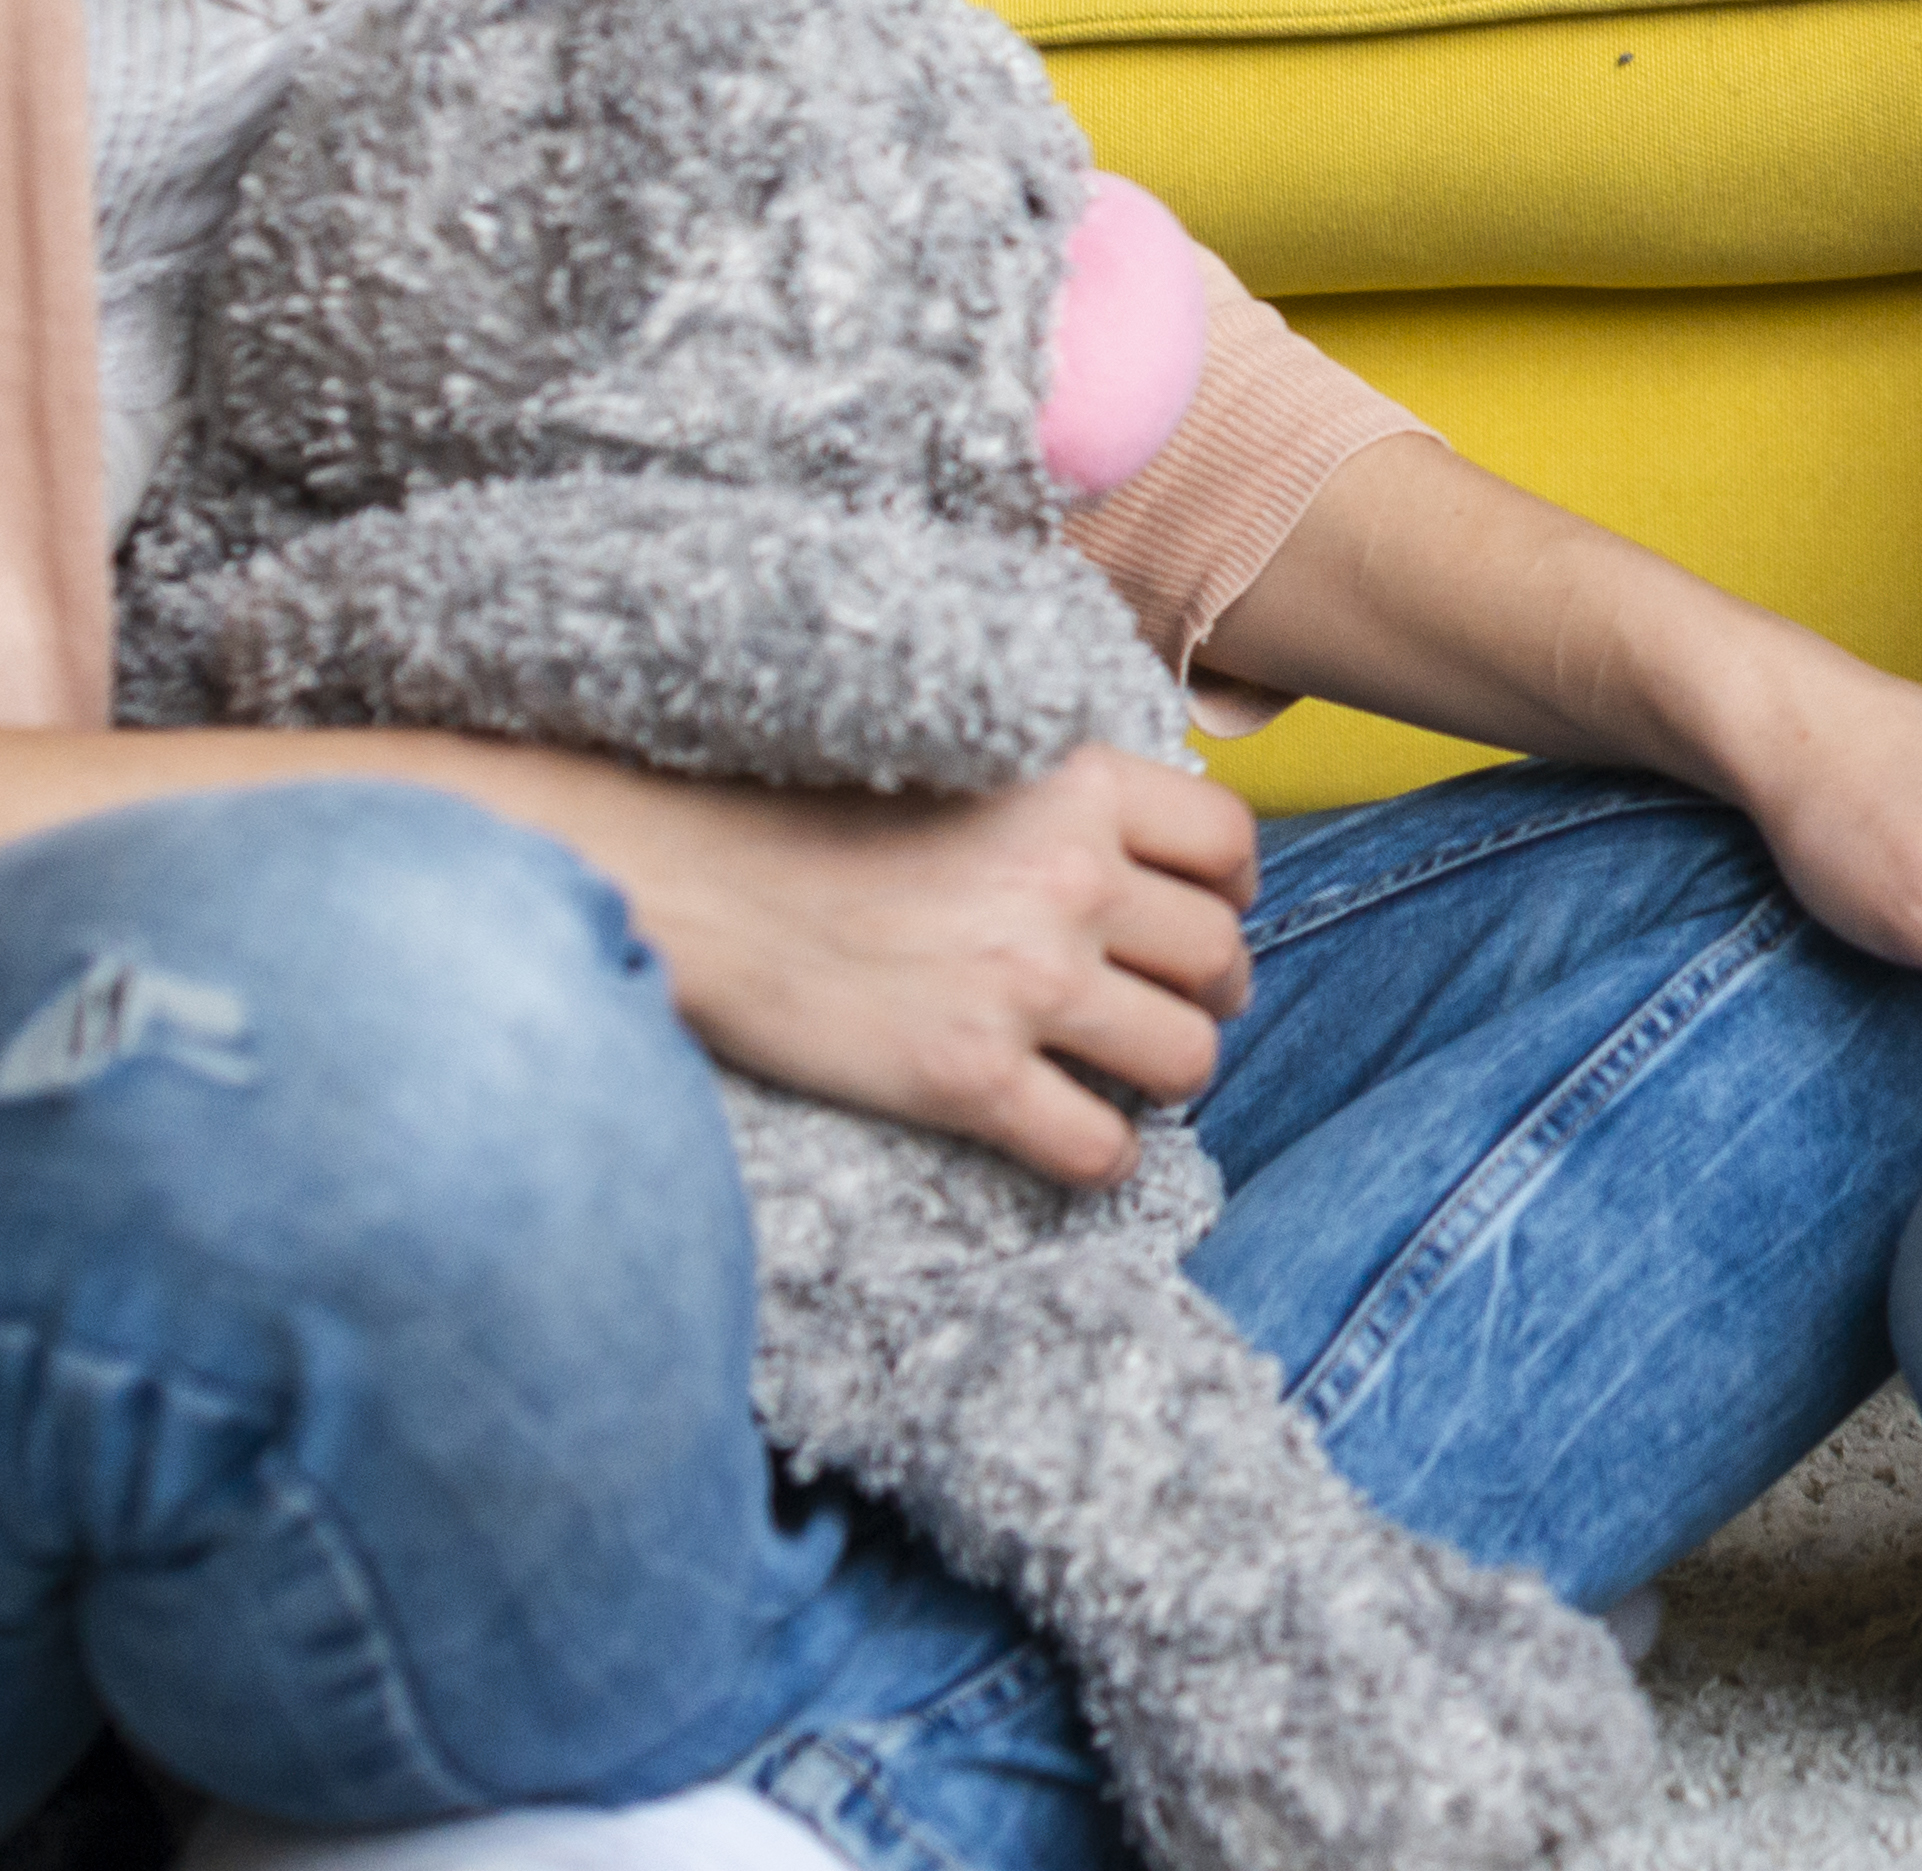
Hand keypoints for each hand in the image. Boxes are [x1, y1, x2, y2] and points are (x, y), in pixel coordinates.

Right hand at [574, 742, 1262, 1188]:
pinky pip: (1099, 1146)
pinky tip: (1074, 1140)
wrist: (692, 881)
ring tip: (1130, 1072)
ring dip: (1170, 1073)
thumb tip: (1149, 853)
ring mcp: (1024, 982)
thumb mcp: (968, 766)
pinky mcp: (967, 1077)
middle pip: (1218, 958)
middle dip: (1210, 993)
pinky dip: (1105, 1156)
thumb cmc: (812, 816)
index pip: (1229, 845)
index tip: (1202, 916)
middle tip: (1172, 1006)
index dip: (1229, 892)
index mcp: (1075, 788)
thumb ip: (1064, 802)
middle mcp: (1069, 880)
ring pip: (1185, 1057)